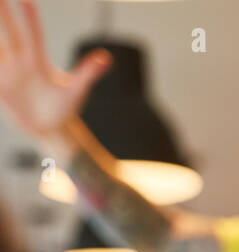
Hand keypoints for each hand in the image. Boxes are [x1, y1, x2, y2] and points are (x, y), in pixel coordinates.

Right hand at [0, 1, 111, 139]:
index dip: (29, 18)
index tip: (26, 0)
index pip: (33, 34)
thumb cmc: (66, 108)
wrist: (50, 129)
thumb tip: (106, 57)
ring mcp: (8, 72)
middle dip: (4, 13)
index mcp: (39, 61)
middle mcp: (21, 62)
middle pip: (10, 33)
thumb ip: (88, 72)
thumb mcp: (76, 90)